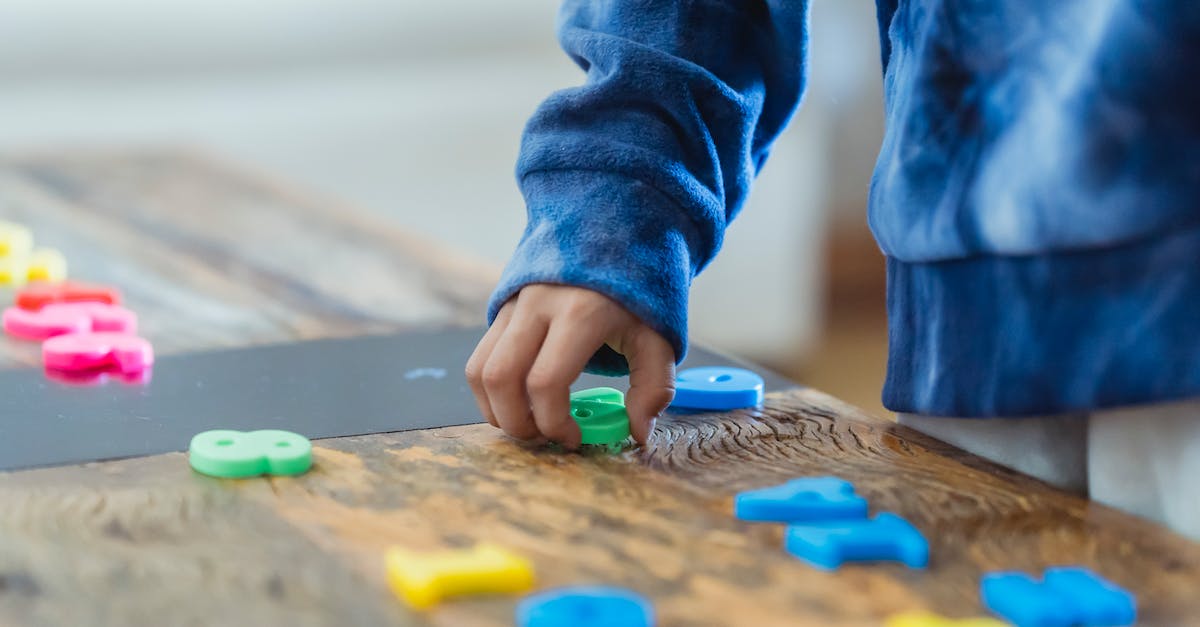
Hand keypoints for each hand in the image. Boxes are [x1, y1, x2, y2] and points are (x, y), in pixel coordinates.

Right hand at [465, 284, 674, 448]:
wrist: (616, 232)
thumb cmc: (640, 290)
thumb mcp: (659, 336)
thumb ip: (653, 387)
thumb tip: (636, 433)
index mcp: (580, 312)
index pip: (546, 382)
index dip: (554, 423)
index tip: (575, 438)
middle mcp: (538, 305)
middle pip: (501, 379)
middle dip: (518, 424)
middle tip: (545, 439)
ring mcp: (514, 304)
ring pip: (479, 370)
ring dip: (496, 410)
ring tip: (529, 424)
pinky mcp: (503, 307)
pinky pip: (479, 357)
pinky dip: (491, 390)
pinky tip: (520, 402)